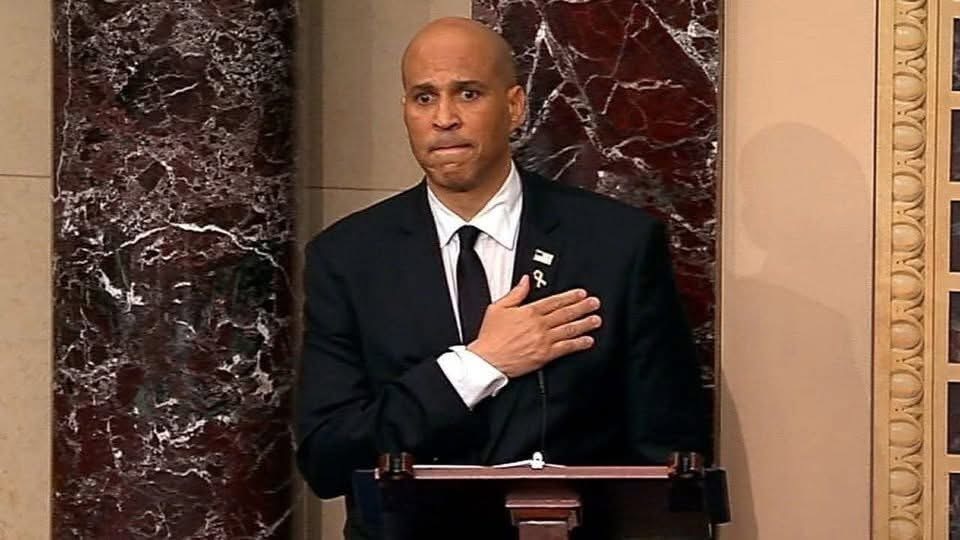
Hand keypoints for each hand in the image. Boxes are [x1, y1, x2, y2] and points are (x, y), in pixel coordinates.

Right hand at [467, 275, 601, 377]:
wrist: (487, 360)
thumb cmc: (490, 336)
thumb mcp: (498, 308)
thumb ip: (516, 293)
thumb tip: (526, 281)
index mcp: (529, 312)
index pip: (554, 301)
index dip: (570, 296)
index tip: (581, 294)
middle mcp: (539, 325)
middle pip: (565, 313)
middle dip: (582, 307)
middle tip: (595, 303)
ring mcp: (543, 340)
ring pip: (569, 329)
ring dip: (585, 323)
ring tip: (596, 319)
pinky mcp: (544, 355)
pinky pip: (565, 348)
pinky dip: (578, 344)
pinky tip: (587, 341)